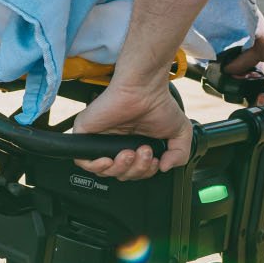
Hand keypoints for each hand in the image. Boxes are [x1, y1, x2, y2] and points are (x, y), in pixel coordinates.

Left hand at [71, 80, 192, 179]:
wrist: (144, 88)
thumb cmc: (159, 103)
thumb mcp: (180, 133)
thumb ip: (179, 155)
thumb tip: (165, 168)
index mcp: (134, 145)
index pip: (134, 172)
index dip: (144, 173)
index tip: (155, 161)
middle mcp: (117, 144)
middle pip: (120, 174)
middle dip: (135, 170)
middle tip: (144, 151)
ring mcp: (101, 139)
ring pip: (104, 171)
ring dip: (120, 168)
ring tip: (131, 152)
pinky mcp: (87, 133)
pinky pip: (83, 160)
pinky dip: (96, 166)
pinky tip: (110, 160)